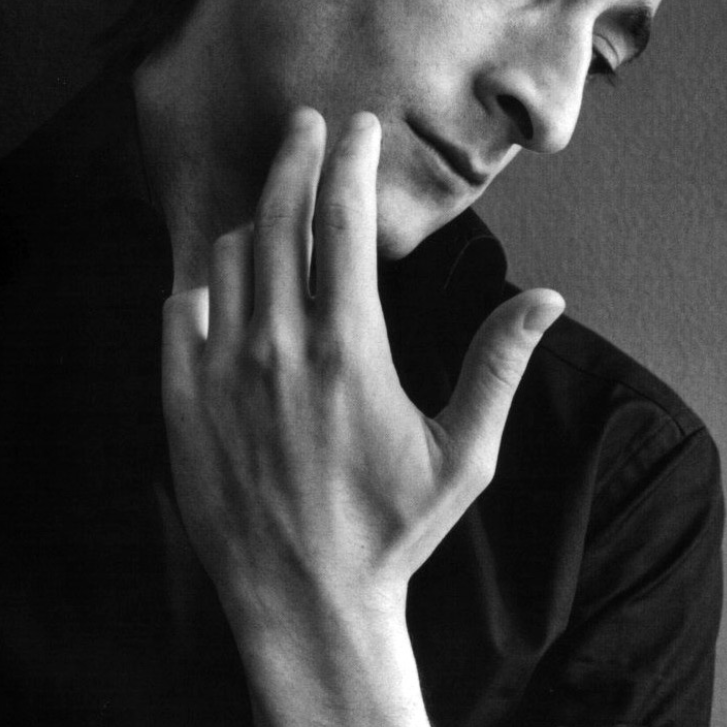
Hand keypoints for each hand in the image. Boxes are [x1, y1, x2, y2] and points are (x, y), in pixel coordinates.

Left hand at [162, 108, 562, 637]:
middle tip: (307, 124)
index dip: (352, 161)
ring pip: (226, 259)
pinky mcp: (181, 405)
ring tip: (278, 217)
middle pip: (278, 218)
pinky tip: (223, 287)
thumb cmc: (394, 530)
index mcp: (350, 349)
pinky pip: (178, 312)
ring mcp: (220, 374)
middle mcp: (278, 348)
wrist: (305, 602)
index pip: (344, 222)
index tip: (359, 127)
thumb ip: (500, 366)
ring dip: (255, 224)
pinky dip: (202, 285)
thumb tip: (548, 298)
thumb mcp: (465, 455)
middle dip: (295, 158)